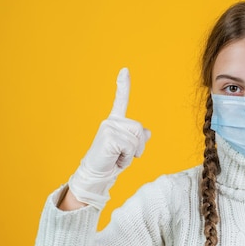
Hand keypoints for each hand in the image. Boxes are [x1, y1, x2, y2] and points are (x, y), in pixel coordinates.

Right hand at [68, 68, 150, 208]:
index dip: (123, 85)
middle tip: (124, 155)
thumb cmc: (112, 161)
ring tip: (118, 157)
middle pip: (140, 129)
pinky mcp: (109, 137)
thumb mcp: (129, 148)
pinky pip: (131, 147)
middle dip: (139, 146)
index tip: (125, 70)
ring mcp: (108, 128)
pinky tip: (115, 159)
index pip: (121, 101)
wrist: (96, 175)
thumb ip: (138, 137)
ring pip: (137, 138)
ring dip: (133, 152)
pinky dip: (127, 158)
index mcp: (114, 121)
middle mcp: (110, 122)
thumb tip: (148, 132)